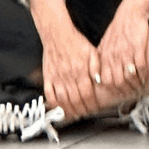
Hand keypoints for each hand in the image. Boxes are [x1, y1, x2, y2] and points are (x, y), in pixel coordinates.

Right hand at [35, 5, 101, 121]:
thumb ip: (97, 67)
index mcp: (81, 70)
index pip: (87, 93)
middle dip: (81, 110)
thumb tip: (100, 81)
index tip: (94, 108)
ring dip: (69, 110)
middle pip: (75, 99)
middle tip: (84, 114)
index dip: (91, 104)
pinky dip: (53, 103)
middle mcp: (69, 75)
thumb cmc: (75, 42)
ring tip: (74, 115)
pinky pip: (49, 94)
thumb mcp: (92, 51)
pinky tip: (58, 107)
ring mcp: (57, 77)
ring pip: (63, 99)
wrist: (57, 33)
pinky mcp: (48, 77)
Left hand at [96, 0, 148, 96]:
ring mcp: (126, 52)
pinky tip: (145, 79)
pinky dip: (143, 76)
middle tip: (131, 96)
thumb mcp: (105, 43)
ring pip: (129, 76)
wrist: (130, 12)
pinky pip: (141, 66)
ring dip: (135, 86)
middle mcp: (114, 56)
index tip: (117, 95)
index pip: (105, 80)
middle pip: (117, 81)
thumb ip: (101, 59)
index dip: (111, 90)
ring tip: (139, 89)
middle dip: (125, 92)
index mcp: (105, 55)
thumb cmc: (118, 29)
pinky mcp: (138, 48)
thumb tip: (98, 77)